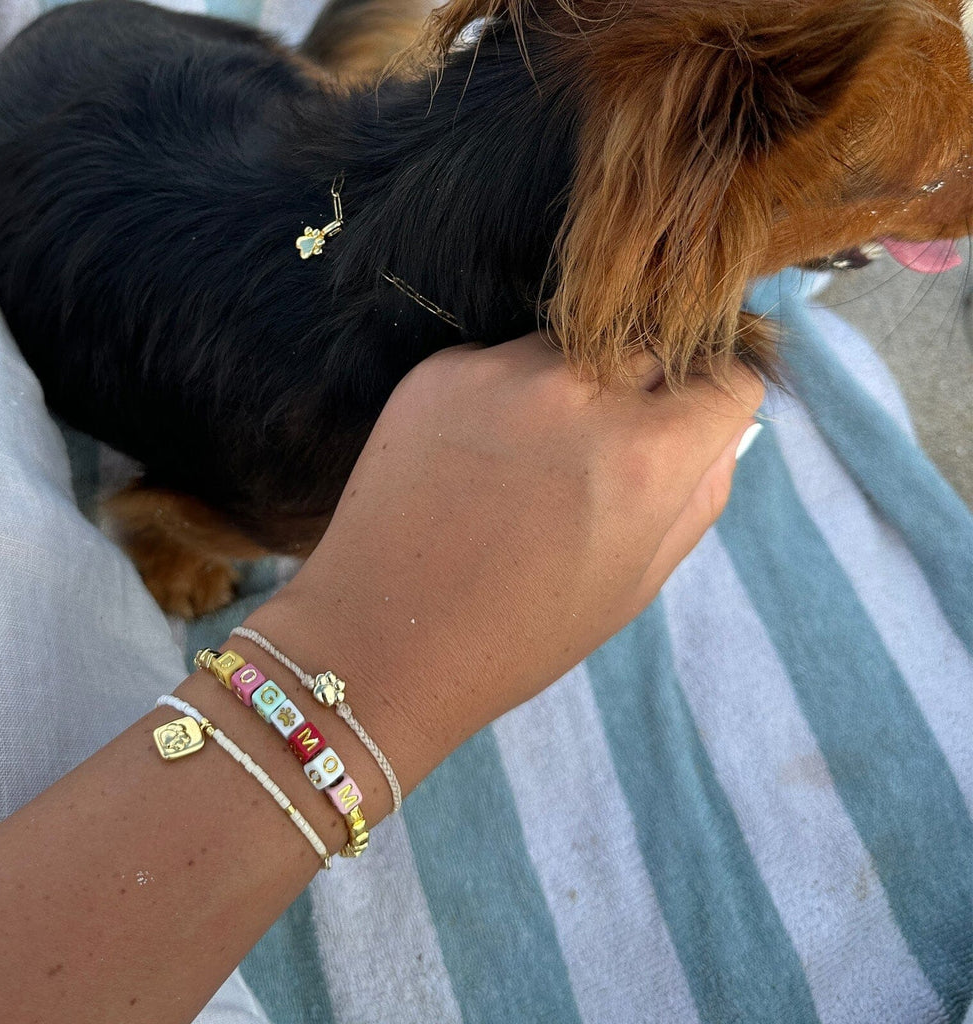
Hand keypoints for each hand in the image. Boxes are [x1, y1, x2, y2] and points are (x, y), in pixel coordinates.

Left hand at [249, 333, 763, 788]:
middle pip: (656, 346)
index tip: (695, 428)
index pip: (731, 379)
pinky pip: (504, 362)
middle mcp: (579, 392)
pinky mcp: (442, 369)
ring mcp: (502, 372)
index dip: (718, 408)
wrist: (383, 638)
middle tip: (607, 452)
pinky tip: (476, 456)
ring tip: (531, 462)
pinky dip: (508, 396)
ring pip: (577, 347)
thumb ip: (698, 495)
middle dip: (653, 390)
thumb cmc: (521, 633)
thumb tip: (722, 430)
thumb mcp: (635, 584)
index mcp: (645, 456)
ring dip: (578, 386)